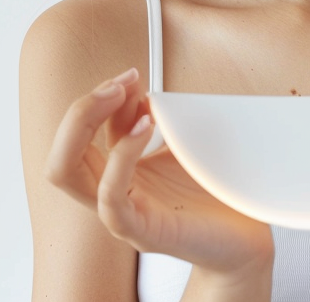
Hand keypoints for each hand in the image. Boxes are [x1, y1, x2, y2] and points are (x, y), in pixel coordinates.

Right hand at [45, 67, 274, 272]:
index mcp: (117, 173)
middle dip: (80, 110)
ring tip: (123, 96)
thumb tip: (134, 90)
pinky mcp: (141, 233)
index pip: (80, 134)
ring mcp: (122, 216)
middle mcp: (112, 194)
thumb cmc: (216, 190)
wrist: (248, 234)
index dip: (99, 97)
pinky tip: (146, 126)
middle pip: (61, 154)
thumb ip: (156, 120)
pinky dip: (122, 155)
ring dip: (87, 124)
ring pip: (66, 174)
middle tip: (119, 84)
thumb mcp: (180, 143)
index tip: (131, 76)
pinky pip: (110, 197)